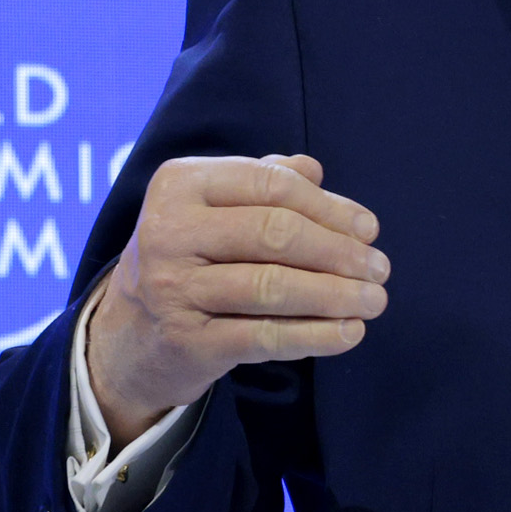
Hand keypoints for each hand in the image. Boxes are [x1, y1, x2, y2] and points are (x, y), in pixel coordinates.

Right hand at [85, 154, 388, 440]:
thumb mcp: (214, 207)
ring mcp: (172, 288)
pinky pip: (264, 336)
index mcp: (181, 183)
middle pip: (276, 233)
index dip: (329, 207)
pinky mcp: (185, 341)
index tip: (369, 229)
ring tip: (374, 300)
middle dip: (339, 252)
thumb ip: (264, 182)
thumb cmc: (192, 257)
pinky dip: (315, 335)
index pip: (271, 185)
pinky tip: (349, 333)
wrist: (131, 334)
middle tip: (380, 269)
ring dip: (336, 295)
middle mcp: (168, 231)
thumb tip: (316, 170)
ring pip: (273, 286)